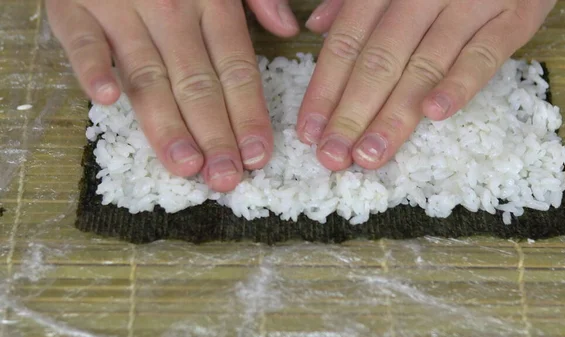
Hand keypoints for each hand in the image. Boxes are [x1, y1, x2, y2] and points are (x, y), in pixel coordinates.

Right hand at [46, 0, 298, 191]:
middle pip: (197, 82)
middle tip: (226, 177)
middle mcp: (172, 9)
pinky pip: (83, 42)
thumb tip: (289, 29)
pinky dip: (91, 67)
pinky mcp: (75, 8)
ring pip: (148, 75)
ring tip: (185, 164)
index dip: (249, 114)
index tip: (259, 156)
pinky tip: (106, 100)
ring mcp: (121, 9)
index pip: (237, 68)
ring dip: (166, 122)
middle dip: (214, 134)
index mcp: (212, 2)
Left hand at [298, 0, 555, 170]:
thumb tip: (316, 27)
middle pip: (378, 59)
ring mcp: (469, 1)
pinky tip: (434, 115)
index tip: (309, 132)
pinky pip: (483, 54)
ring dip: (393, 115)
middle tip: (333, 157)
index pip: (346, 42)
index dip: (324, 90)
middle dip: (351, 114)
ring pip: (423, 65)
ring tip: (370, 154)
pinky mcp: (515, 14)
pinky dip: (459, 84)